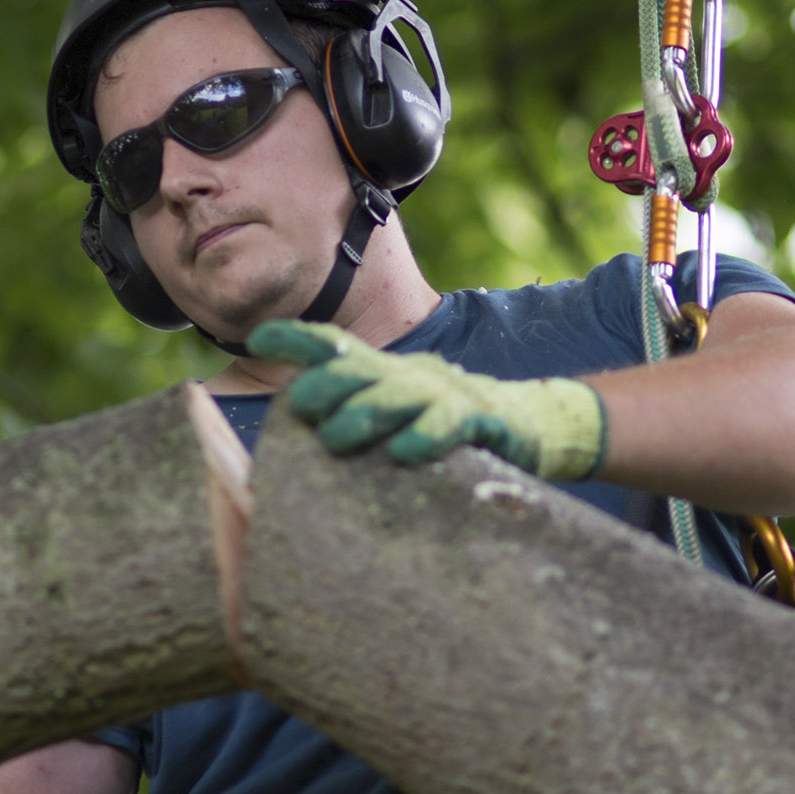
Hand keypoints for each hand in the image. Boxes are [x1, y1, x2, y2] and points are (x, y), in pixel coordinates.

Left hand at [250, 320, 607, 481]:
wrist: (536, 424)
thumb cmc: (452, 428)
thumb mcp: (401, 415)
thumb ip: (357, 417)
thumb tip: (295, 429)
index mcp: (388, 372)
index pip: (337, 346)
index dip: (297, 340)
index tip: (258, 339)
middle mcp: (413, 375)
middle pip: (363, 370)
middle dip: (327, 384)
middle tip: (298, 407)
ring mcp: (449, 394)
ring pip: (400, 397)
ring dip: (366, 414)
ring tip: (335, 438)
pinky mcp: (483, 421)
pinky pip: (450, 426)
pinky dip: (426, 438)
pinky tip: (403, 454)